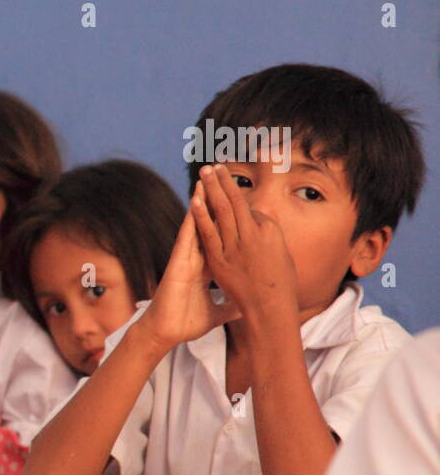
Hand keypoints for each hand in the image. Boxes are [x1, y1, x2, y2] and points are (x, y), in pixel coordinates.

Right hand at [136, 188, 241, 352]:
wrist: (166, 333)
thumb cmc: (186, 324)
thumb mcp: (216, 314)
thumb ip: (230, 308)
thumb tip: (245, 308)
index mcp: (206, 269)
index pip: (221, 240)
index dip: (230, 223)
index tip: (241, 207)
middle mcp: (196, 259)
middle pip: (209, 225)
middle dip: (216, 203)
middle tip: (223, 179)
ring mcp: (186, 258)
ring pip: (197, 224)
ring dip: (202, 201)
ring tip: (208, 178)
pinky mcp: (178, 261)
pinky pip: (186, 235)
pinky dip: (192, 217)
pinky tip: (196, 200)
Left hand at [193, 164, 298, 320]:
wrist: (270, 309)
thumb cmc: (278, 286)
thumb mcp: (278, 256)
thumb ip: (265, 237)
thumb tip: (254, 225)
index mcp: (269, 232)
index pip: (249, 210)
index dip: (236, 195)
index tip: (226, 178)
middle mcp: (255, 234)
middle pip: (236, 202)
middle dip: (224, 181)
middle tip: (214, 164)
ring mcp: (237, 246)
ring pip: (224, 211)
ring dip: (213, 189)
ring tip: (205, 171)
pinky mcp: (221, 259)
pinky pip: (210, 232)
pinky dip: (203, 214)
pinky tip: (196, 199)